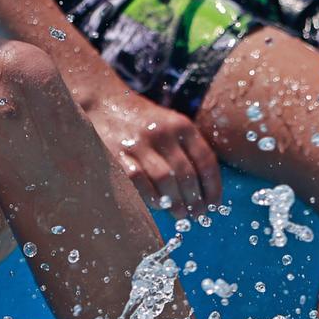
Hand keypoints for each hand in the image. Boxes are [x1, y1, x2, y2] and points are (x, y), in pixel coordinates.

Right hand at [82, 91, 221, 216]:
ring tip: (180, 215)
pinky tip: (158, 205)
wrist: (104, 102)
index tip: (214, 205)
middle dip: (195, 200)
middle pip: (186, 174)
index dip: (213, 187)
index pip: (205, 161)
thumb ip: (188, 151)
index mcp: (181, 125)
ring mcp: (139, 143)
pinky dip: (151, 197)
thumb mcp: (172, 126)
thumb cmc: (145, 122)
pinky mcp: (117, 153)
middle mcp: (162, 132)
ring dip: (175, 202)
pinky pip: (139, 181)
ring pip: (165, 180)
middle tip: (197, 215)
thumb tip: (205, 191)